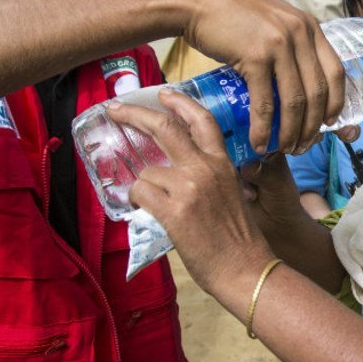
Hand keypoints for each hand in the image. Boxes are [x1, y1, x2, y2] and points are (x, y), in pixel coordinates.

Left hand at [107, 90, 274, 291]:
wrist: (246, 270)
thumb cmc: (239, 240)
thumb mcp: (231, 195)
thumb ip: (208, 177)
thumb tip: (173, 172)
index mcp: (223, 164)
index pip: (202, 120)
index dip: (180, 102)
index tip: (162, 92)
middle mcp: (206, 169)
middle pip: (165, 127)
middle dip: (134, 113)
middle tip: (116, 109)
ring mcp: (188, 188)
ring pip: (147, 171)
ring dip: (144, 185)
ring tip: (155, 205)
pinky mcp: (173, 211)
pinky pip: (140, 192)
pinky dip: (137, 200)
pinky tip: (146, 211)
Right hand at [182, 0, 344, 155]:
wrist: (195, 0)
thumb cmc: (230, 13)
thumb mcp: (273, 20)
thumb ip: (291, 42)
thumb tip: (298, 77)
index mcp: (309, 26)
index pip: (335, 71)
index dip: (335, 102)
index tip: (328, 123)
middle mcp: (300, 33)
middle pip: (317, 92)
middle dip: (312, 126)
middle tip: (303, 145)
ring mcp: (279, 44)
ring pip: (294, 102)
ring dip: (290, 132)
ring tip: (284, 149)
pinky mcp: (255, 56)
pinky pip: (264, 102)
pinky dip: (263, 128)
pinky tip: (259, 142)